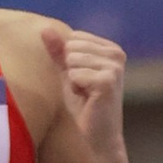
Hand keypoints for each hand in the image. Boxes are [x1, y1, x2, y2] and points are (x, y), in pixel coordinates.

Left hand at [44, 19, 128, 148]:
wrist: (98, 134)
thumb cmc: (84, 104)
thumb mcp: (68, 73)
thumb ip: (58, 51)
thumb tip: (45, 28)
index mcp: (111, 48)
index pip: (74, 38)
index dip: (69, 61)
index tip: (82, 79)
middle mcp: (117, 53)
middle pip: (72, 47)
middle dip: (70, 70)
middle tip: (83, 88)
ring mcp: (114, 67)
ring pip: (72, 60)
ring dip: (73, 80)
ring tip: (86, 93)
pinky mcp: (107, 81)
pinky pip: (75, 74)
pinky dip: (75, 89)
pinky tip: (88, 99)